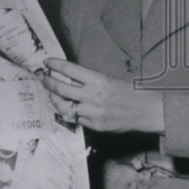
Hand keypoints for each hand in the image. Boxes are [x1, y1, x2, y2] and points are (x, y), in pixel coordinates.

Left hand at [42, 57, 165, 134]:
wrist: (146, 111)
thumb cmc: (130, 93)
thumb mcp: (110, 80)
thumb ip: (90, 81)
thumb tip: (70, 78)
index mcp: (98, 80)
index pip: (70, 70)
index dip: (55, 65)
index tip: (47, 62)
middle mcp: (93, 96)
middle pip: (61, 88)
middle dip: (48, 82)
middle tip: (42, 78)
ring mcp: (92, 112)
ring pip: (64, 107)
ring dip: (55, 100)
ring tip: (52, 95)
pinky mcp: (95, 125)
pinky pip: (76, 118)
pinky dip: (71, 113)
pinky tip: (69, 108)